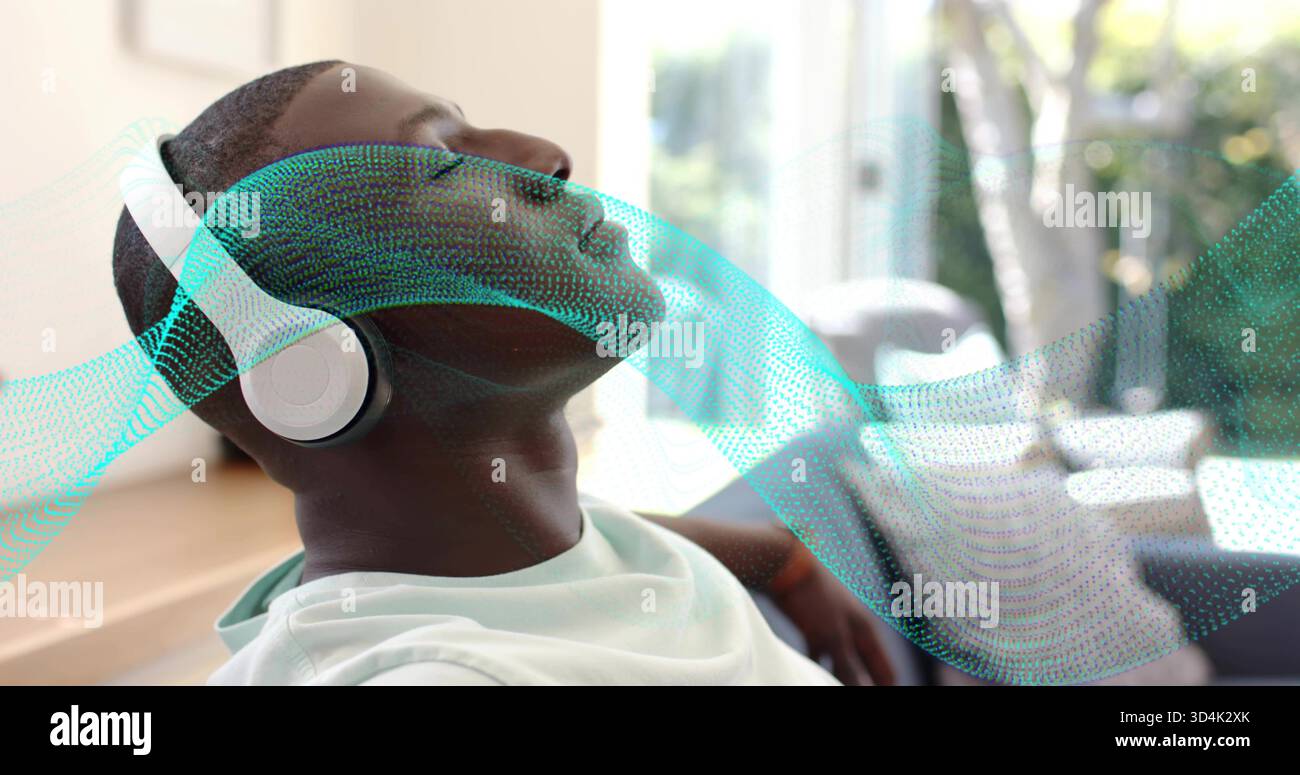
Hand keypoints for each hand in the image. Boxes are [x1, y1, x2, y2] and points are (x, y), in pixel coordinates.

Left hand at [767, 537, 895, 685]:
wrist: (783, 565)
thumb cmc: (813, 597)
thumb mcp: (833, 637)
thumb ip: (849, 666)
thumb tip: (864, 690)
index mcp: (865, 630)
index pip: (884, 669)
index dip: (884, 687)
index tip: (887, 696)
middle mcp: (852, 628)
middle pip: (863, 667)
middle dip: (862, 684)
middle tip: (856, 693)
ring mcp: (831, 625)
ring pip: (839, 660)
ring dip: (837, 677)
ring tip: (832, 687)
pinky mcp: (810, 624)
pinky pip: (818, 652)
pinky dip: (817, 665)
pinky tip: (809, 674)